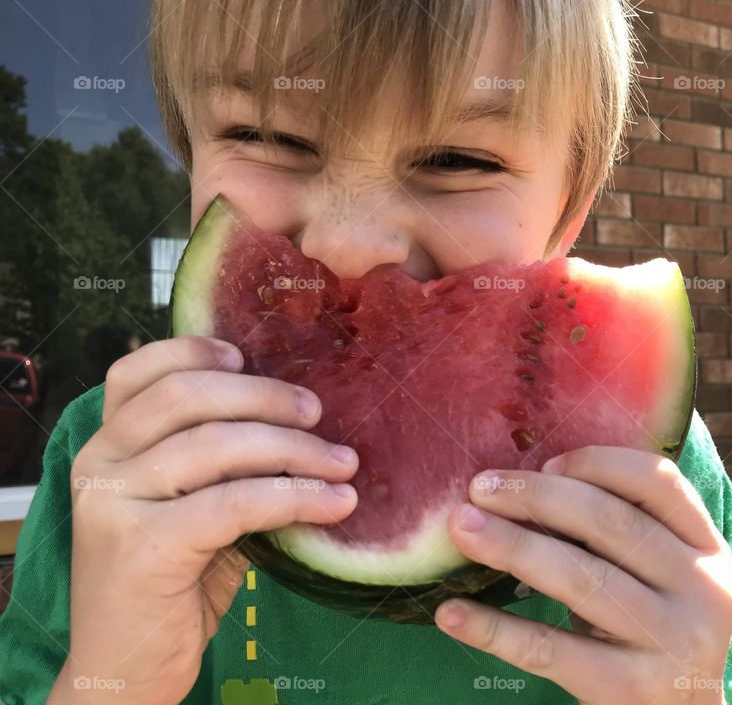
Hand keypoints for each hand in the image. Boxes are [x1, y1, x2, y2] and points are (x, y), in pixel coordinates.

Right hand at [62, 336, 358, 704]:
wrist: (124, 670)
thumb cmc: (170, 582)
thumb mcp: (191, 508)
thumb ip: (224, 464)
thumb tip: (305, 424)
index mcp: (106, 444)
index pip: (137, 371)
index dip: (193, 350)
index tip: (248, 356)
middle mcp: (99, 463)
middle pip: (187, 397)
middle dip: (266, 399)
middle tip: (319, 415)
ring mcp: (113, 503)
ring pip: (219, 446)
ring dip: (296, 451)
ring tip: (344, 465)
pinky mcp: (142, 548)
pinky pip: (235, 502)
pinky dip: (295, 496)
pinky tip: (335, 504)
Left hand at [435, 446, 731, 704]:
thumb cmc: (652, 628)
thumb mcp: (657, 574)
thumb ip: (616, 530)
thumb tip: (522, 484)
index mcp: (705, 546)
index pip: (658, 480)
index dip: (597, 463)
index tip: (544, 463)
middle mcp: (701, 589)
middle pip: (611, 523)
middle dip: (537, 498)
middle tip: (479, 488)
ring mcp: (671, 642)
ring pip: (581, 580)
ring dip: (512, 547)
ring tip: (461, 527)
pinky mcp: (629, 690)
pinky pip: (549, 649)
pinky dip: (494, 629)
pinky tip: (451, 613)